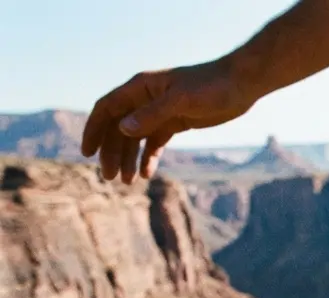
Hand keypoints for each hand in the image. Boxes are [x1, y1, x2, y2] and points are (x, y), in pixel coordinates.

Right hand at [81, 61, 257, 183]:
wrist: (240, 84)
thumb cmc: (212, 85)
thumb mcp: (182, 100)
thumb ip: (152, 114)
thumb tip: (123, 129)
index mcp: (140, 87)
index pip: (107, 109)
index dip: (94, 130)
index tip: (87, 153)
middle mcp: (145, 99)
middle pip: (118, 127)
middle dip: (111, 152)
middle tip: (109, 177)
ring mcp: (160, 111)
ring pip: (135, 138)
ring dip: (128, 158)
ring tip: (125, 181)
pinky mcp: (175, 122)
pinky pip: (155, 142)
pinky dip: (148, 158)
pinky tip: (145, 174)